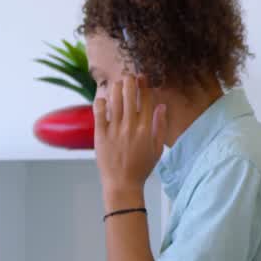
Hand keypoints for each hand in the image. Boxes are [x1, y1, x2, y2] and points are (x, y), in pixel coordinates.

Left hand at [94, 76, 167, 205]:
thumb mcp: (157, 148)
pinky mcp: (101, 135)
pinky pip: (98, 113)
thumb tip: (161, 106)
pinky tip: (103, 98)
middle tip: (128, 76)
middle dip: (129, 81)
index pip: (146, 101)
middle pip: (129, 96)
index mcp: (146, 129)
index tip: (142, 77)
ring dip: (115, 88)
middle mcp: (131, 127)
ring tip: (116, 84)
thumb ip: (160, 126)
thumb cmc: (141, 167)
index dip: (144, 86)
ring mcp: (115, 130)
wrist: (122, 184)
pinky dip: (101, 102)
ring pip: (114, 101)